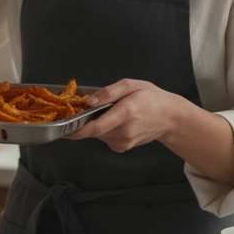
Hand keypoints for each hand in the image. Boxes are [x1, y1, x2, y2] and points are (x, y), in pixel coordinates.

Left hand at [66, 79, 184, 151]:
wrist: (170, 118)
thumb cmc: (151, 98)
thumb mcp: (131, 85)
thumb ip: (108, 92)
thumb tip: (89, 101)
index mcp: (126, 113)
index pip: (96, 127)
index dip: (76, 129)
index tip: (63, 127)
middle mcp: (124, 132)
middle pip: (93, 130)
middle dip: (85, 121)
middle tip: (88, 108)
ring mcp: (124, 142)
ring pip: (97, 134)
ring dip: (95, 124)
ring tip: (109, 112)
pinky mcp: (122, 147)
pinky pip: (104, 138)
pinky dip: (103, 130)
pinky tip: (115, 121)